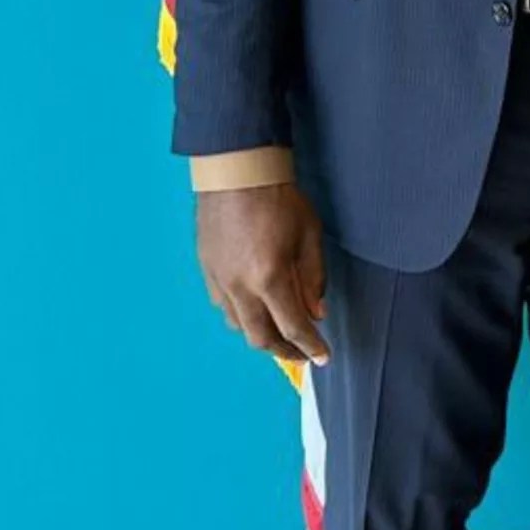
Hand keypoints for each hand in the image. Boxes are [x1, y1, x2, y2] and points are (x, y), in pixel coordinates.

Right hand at [197, 184, 328, 367]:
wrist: (237, 172)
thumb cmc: (279, 199)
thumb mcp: (309, 237)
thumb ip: (314, 279)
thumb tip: (317, 312)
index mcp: (269, 278)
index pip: (293, 327)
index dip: (310, 346)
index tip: (323, 357)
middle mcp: (240, 286)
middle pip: (261, 337)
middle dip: (285, 351)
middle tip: (303, 352)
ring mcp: (219, 280)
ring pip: (238, 325)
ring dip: (261, 335)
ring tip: (280, 333)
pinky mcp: (207, 270)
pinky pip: (223, 306)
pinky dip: (241, 316)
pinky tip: (255, 309)